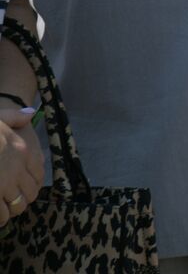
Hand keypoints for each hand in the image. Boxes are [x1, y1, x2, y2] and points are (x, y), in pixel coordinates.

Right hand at [0, 107, 42, 226]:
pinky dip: (0, 218)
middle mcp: (17, 169)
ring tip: (4, 213)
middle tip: (12, 204)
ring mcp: (3, 184)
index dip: (33, 185)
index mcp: (23, 151)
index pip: (38, 174)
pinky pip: (0, 213)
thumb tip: (30, 114)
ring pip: (17, 205)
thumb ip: (15, 117)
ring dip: (11, 211)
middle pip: (30, 193)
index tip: (25, 190)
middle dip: (22, 200)